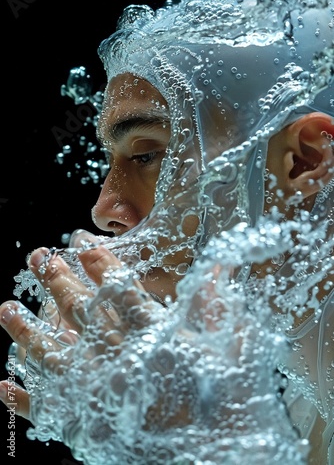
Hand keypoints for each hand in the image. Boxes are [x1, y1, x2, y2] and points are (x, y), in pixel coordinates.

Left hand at [0, 231, 297, 462]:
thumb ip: (214, 306)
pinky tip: (5, 385)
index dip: (98, 262)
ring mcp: (96, 392)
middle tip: (38, 258)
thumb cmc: (226, 404)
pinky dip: (24, 399)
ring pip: (52, 354)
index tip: (81, 242)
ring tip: (7, 309)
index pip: (118, 289)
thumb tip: (215, 266)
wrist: (216, 463)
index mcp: (151, 336)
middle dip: (57, 280)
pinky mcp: (88, 427)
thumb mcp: (230, 348)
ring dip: (26, 331)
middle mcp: (116, 358)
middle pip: (79, 312)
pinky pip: (47, 410)